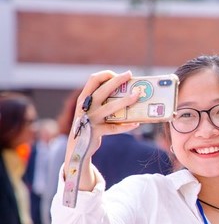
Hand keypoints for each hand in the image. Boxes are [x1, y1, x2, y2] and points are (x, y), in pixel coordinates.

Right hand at [62, 70, 141, 189]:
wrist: (77, 149)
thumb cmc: (89, 126)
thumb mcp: (90, 111)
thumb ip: (100, 102)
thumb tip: (124, 93)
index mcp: (83, 99)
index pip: (93, 79)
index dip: (106, 74)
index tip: (119, 74)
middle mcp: (85, 107)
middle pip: (103, 90)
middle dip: (118, 80)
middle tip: (130, 75)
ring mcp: (90, 119)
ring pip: (110, 107)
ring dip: (126, 101)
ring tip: (137, 96)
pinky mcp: (96, 132)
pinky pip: (114, 128)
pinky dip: (126, 126)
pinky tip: (136, 124)